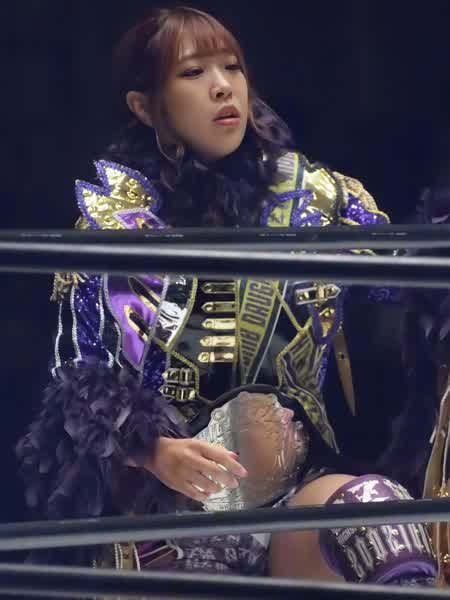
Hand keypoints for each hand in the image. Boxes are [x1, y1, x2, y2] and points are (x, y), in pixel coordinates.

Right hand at [127, 437, 247, 502]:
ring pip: (205, 484)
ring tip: (219, 487)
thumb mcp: (198, 443)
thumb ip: (216, 450)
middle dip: (227, 479)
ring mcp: (183, 472)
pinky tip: (208, 494)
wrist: (155, 453)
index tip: (243, 473)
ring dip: (216, 488)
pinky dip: (204, 495)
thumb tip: (234, 456)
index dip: (233, 465)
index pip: (219, 456)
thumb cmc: (180, 447)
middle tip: (234, 484)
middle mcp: (191, 458)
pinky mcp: (177, 484)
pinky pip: (194, 493)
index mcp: (197, 446)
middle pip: (214, 471)